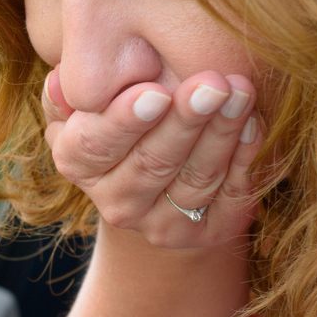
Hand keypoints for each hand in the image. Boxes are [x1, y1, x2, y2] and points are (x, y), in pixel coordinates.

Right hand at [43, 66, 263, 248]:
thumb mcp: (90, 99)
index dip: (125, 121)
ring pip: (195, 179)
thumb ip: (75, 87)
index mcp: (77, 163)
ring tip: (241, 92)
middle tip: (212, 84)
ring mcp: (159, 225)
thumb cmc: (123, 117)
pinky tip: (254, 124)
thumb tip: (63, 82)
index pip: (94, 145)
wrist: (157, 182)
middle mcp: (115, 202)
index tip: (156, 92)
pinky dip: (244, 159)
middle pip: (151, 163)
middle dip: (185, 122)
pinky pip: (228, 197)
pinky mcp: (202, 234)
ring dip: (222, 134)